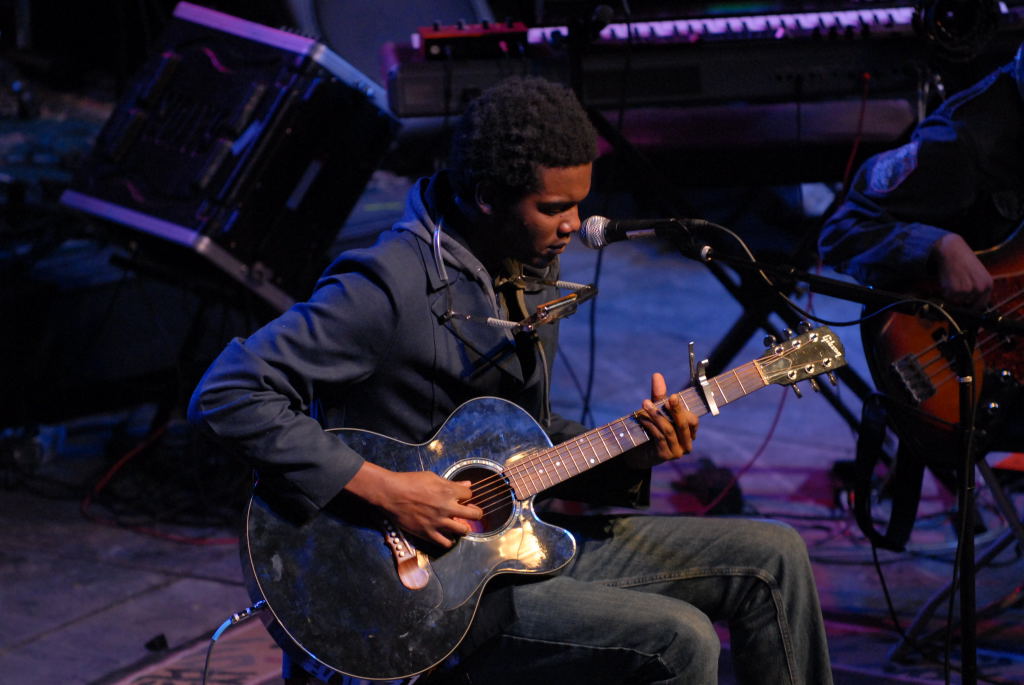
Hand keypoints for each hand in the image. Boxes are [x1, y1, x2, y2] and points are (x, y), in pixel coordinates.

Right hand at [346, 462, 482, 547]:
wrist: (391, 493)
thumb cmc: (410, 481)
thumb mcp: (432, 477)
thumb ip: (451, 483)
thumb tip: (468, 484)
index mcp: (448, 491)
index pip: (469, 494)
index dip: (466, 495)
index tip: (462, 496)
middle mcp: (447, 507)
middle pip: (474, 514)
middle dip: (475, 512)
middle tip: (471, 513)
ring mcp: (438, 522)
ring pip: (463, 530)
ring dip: (463, 527)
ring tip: (459, 525)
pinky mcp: (428, 533)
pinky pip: (445, 543)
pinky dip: (449, 541)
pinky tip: (447, 536)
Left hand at [625, 372, 698, 468]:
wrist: (635, 453)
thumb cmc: (650, 430)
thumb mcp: (656, 412)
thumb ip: (659, 396)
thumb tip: (657, 375)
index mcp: (689, 433)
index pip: (692, 420)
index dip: (682, 409)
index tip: (671, 397)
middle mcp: (686, 444)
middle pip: (683, 425)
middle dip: (675, 410)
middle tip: (667, 397)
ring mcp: (676, 452)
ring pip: (669, 430)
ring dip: (657, 416)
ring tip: (645, 404)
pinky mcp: (665, 456)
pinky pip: (659, 437)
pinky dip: (650, 425)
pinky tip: (641, 417)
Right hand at [931, 233, 991, 309]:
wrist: (951, 250)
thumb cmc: (962, 260)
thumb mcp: (977, 274)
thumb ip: (978, 288)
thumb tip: (971, 303)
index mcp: (988, 285)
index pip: (981, 305)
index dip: (971, 306)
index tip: (965, 305)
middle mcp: (980, 289)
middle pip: (968, 304)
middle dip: (960, 298)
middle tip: (956, 286)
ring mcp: (968, 290)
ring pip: (957, 301)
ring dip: (952, 294)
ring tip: (953, 279)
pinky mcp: (955, 290)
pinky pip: (948, 297)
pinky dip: (945, 291)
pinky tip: (948, 279)